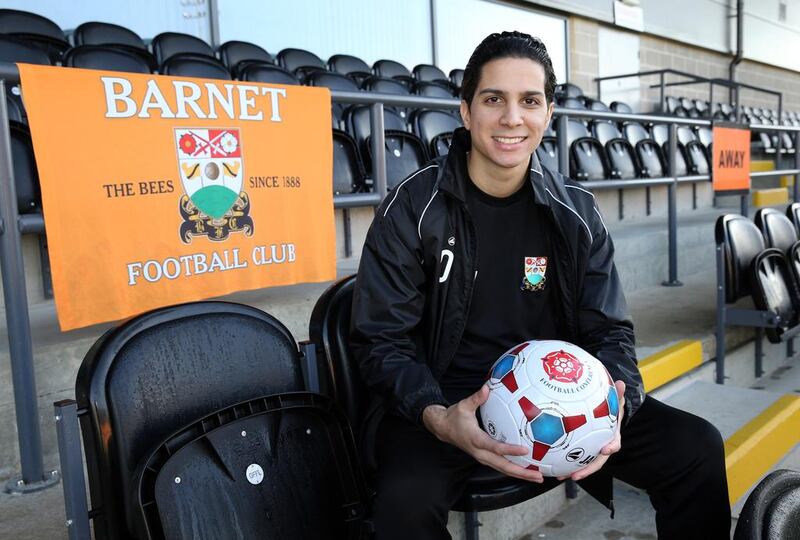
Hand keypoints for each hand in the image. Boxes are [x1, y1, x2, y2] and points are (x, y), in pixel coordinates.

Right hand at [422, 385, 543, 482]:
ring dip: (520, 474)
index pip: (494, 447)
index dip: (509, 450)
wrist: (443, 429)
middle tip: (538, 475)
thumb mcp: (464, 406)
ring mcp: (482, 458)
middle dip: (521, 472)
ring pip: (503, 469)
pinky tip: (526, 470)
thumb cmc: (455, 417)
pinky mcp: (484, 458)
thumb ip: (476, 398)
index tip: (525, 450)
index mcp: (476, 440)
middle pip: (502, 466)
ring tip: (537, 477)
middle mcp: (480, 453)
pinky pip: (501, 467)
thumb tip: (486, 388)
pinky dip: (514, 470)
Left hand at [559, 380, 625, 481]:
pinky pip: (573, 458)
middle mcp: (602, 447)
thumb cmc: (610, 409)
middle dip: (587, 469)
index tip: (606, 449)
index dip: (611, 447)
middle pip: (597, 461)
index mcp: (612, 436)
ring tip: (560, 476)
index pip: (614, 443)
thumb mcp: (614, 401)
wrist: (606, 416)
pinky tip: (551, 467)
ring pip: (584, 464)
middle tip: (576, 475)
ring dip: (573, 471)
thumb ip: (616, 394)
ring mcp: (592, 451)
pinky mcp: (582, 450)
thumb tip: (621, 383)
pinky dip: (563, 463)